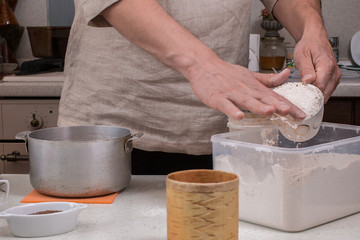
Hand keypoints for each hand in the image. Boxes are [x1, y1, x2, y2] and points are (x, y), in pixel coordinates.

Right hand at [187, 58, 305, 120]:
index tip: (302, 114)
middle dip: (278, 106)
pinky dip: (232, 110)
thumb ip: (269, 78)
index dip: (289, 105)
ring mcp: (231, 94)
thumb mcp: (250, 75)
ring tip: (270, 111)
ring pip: (247, 101)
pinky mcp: (218, 98)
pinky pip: (226, 105)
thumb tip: (287, 74)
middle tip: (291, 113)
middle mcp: (246, 90)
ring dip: (259, 106)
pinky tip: (239, 116)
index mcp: (255, 86)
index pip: (275, 96)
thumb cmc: (227, 73)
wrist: (204, 65)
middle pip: (264, 99)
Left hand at [294, 34, 340, 102]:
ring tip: (304, 88)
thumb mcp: (302, 56)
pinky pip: (326, 91)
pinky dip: (318, 92)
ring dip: (314, 95)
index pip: (319, 87)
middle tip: (299, 91)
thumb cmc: (308, 45)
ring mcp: (335, 76)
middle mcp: (334, 72)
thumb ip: (305, 70)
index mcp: (327, 66)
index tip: (298, 91)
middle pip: (323, 93)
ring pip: (326, 94)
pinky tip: (310, 88)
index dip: (307, 92)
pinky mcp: (334, 79)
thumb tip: (307, 82)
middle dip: (311, 96)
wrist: (315, 39)